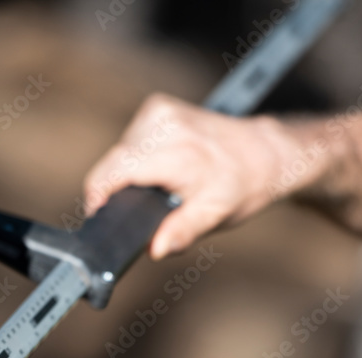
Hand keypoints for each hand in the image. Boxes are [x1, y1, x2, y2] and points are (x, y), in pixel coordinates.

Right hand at [83, 93, 292, 258]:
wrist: (264, 152)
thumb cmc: (242, 186)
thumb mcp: (215, 215)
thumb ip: (182, 231)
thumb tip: (155, 249)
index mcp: (175, 153)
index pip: (111, 173)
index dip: (97, 199)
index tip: (101, 219)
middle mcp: (163, 124)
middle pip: (112, 165)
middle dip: (119, 190)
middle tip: (151, 206)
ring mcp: (158, 110)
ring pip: (118, 152)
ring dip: (128, 173)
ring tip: (160, 185)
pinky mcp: (156, 105)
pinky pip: (130, 140)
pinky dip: (138, 156)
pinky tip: (162, 166)